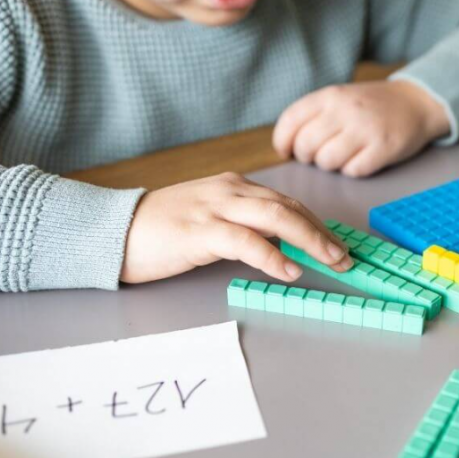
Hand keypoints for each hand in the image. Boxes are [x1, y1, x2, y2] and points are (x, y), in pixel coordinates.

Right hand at [120, 172, 352, 283]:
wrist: (113, 231)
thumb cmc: (161, 231)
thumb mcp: (208, 220)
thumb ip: (243, 226)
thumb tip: (280, 246)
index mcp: (232, 187)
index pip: (285, 202)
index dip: (315, 223)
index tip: (336, 244)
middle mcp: (228, 192)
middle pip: (288, 207)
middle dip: (321, 232)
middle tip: (345, 255)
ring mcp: (214, 209)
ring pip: (274, 218)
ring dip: (309, 240)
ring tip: (332, 261)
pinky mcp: (199, 231)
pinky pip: (244, 242)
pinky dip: (271, 256)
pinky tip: (289, 270)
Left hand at [273, 80, 449, 177]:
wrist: (416, 102)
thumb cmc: (371, 106)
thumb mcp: (340, 98)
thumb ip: (313, 115)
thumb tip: (287, 144)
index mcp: (330, 95)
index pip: (290, 121)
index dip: (283, 141)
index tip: (287, 151)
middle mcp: (345, 110)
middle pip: (306, 146)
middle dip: (307, 157)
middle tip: (318, 155)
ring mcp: (365, 129)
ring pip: (327, 161)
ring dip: (330, 165)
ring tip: (342, 156)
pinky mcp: (383, 148)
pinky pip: (353, 171)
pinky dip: (352, 171)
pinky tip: (360, 160)